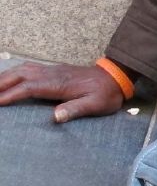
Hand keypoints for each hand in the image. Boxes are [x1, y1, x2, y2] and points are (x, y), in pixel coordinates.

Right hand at [0, 62, 127, 122]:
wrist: (116, 77)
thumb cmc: (106, 93)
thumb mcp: (96, 105)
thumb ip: (76, 109)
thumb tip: (55, 117)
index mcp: (59, 84)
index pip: (29, 87)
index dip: (11, 94)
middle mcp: (52, 74)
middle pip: (20, 75)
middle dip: (1, 84)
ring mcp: (52, 70)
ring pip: (22, 69)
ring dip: (5, 77)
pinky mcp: (54, 70)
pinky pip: (29, 68)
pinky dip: (14, 72)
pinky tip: (8, 78)